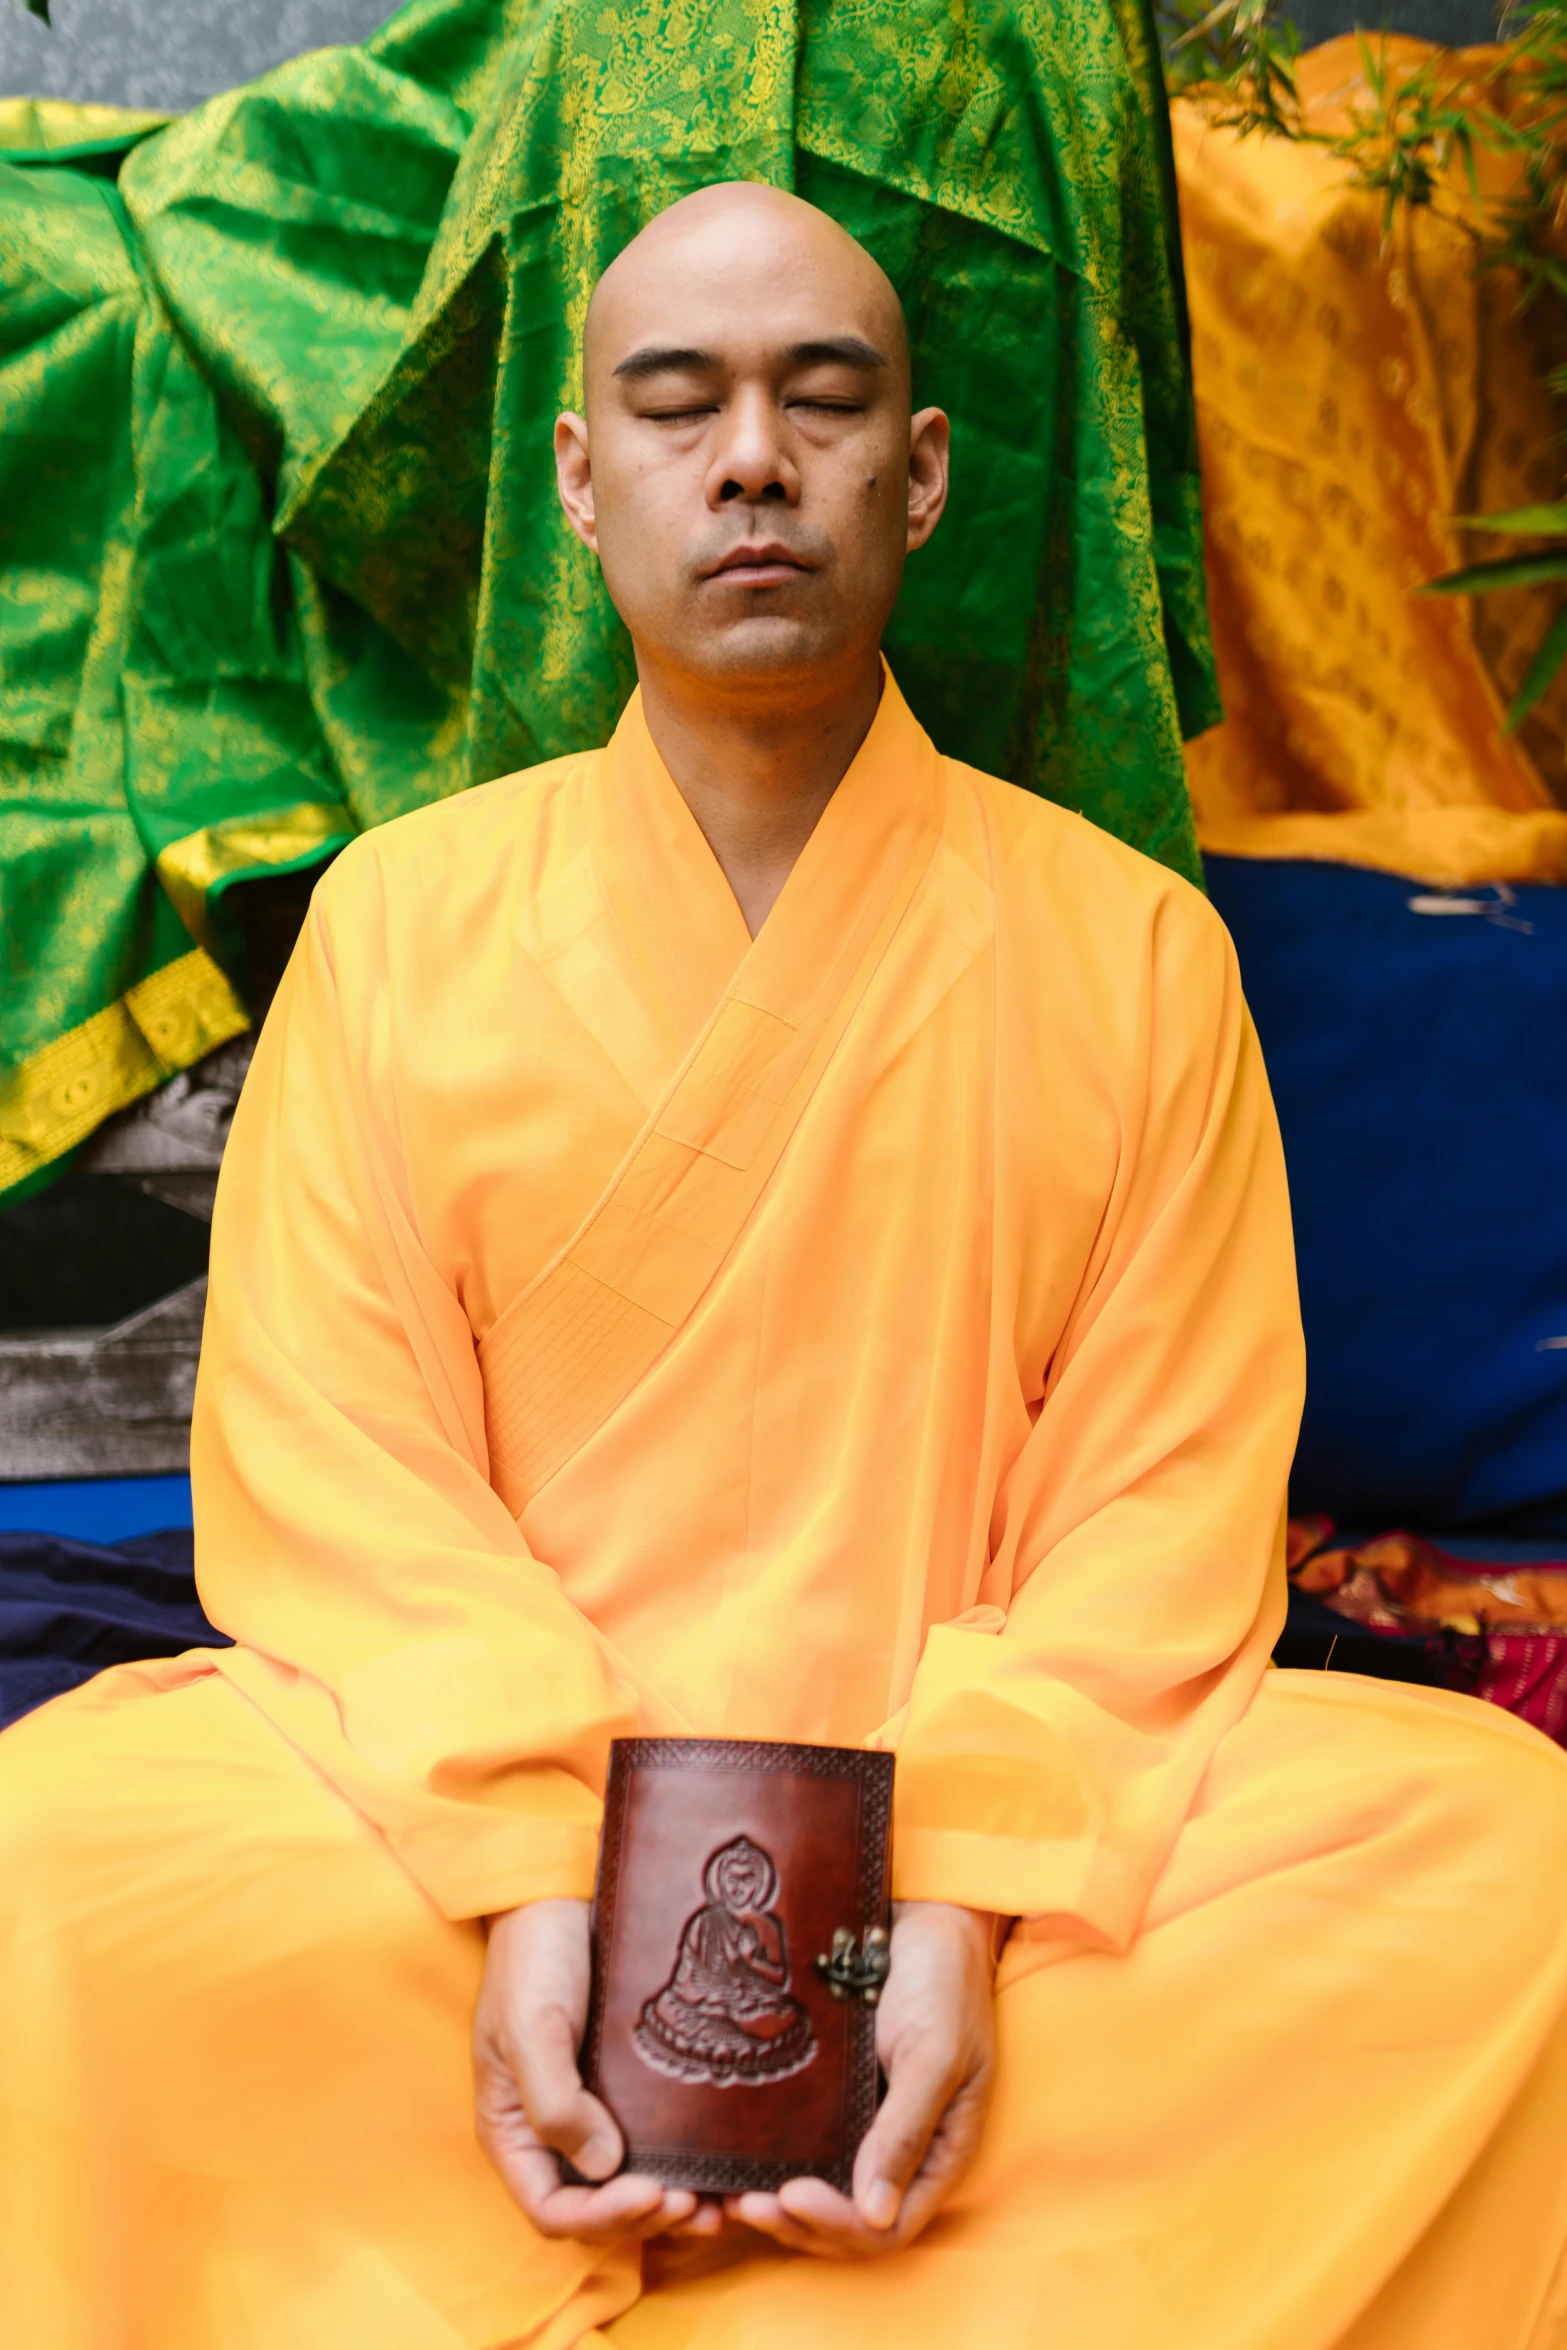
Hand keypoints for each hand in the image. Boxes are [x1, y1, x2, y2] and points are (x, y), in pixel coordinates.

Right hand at [473, 1897, 723, 2244]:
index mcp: (515, 2130)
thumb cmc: (533, 1958)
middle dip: (646, 2218)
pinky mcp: (629, 2089)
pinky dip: (684, 2164)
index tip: (652, 2194)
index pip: (553, 2208)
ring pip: (630, 2185)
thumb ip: (554, 2101)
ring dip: (671, 2206)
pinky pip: (655, 2143)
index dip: (602, 2218)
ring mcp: (593, 2111)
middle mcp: (553, 2133)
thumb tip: (603, 2166)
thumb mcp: (530, 2027)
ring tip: (718, 2206)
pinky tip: (720, 2166)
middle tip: (696, 2204)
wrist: (560, 1894)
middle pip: (597, 2209)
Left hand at [729, 1900, 997, 2257]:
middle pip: (848, 2222)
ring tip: (728, 2195)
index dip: (838, 2225)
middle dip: (797, 2225)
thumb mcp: (936, 2055)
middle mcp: (899, 2152)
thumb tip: (875, 2215)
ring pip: (821, 2190)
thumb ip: (908, 2131)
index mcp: (939, 2155)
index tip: (791, 2195)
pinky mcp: (834, 2098)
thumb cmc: (943, 1983)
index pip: (888, 2227)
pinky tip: (730, 2153)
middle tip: (745, 2204)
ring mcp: (864, 2126)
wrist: (924, 1919)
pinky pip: (803, 2143)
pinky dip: (770, 2159)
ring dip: (777, 2205)